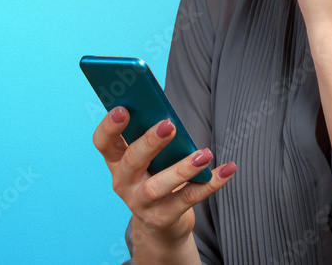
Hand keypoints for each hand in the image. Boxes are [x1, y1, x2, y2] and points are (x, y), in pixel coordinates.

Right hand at [92, 106, 236, 248]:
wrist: (160, 223)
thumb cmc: (155, 175)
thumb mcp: (148, 158)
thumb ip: (152, 137)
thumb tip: (168, 115)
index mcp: (116, 161)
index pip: (103, 142)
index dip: (110, 126)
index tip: (123, 108)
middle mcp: (124, 183)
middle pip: (132, 161)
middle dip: (149, 142)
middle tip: (168, 125)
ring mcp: (141, 203)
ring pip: (158, 186)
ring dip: (182, 168)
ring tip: (204, 154)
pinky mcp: (163, 218)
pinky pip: (188, 199)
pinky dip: (210, 184)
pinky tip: (227, 170)